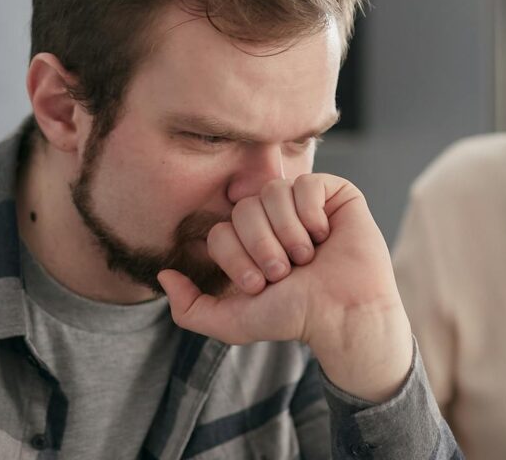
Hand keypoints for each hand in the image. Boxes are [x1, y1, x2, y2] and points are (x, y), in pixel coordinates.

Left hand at [157, 174, 413, 402]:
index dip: (237, 258)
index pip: (220, 230)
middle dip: (262, 247)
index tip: (263, 285)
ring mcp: (302, 203)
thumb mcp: (233, 322)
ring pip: (272, 193)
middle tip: (286, 272)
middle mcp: (272, 219)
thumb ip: (190, 309)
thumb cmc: (295, 317)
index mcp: (247, 242)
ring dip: (288, 234)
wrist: (343, 314)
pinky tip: (324, 235)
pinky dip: (311, 214)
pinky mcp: (333, 192)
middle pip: (244, 209)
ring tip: (307, 257)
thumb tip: (163, 276)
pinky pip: (306, 183)